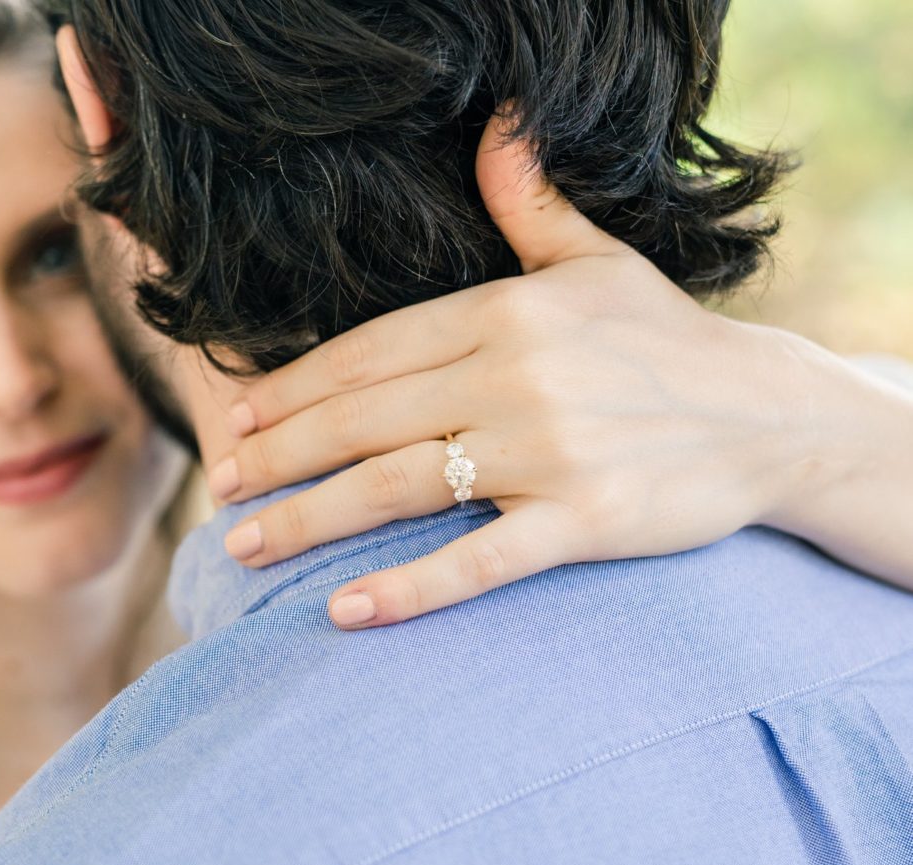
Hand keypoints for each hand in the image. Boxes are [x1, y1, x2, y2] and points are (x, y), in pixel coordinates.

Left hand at [208, 114, 819, 628]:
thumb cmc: (669, 340)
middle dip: (278, 454)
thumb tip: (497, 128)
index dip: (293, 386)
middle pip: (362, 419)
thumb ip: (531, 205)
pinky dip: (409, 588)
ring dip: (307, 517)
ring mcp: (548, 451)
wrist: (772, 415)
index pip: (368, 351)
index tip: (239, 416)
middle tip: (219, 485)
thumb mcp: (598, 260)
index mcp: (505, 312)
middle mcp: (514, 376)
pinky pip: (479, 561)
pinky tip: (343, 609)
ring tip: (242, 546)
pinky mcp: (585, 519)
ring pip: (397, 486)